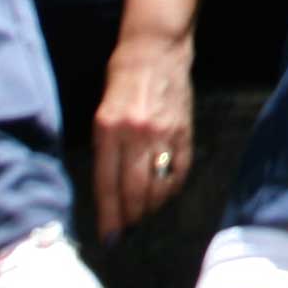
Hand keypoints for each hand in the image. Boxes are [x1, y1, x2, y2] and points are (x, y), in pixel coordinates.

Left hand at [91, 24, 195, 240]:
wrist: (156, 49)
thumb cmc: (121, 78)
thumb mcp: (102, 112)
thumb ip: (106, 149)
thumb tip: (110, 190)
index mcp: (108, 129)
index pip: (107, 184)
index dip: (109, 216)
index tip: (109, 238)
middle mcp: (135, 134)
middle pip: (135, 191)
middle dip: (130, 218)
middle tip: (126, 232)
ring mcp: (163, 133)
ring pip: (159, 186)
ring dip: (150, 206)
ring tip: (143, 213)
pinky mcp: (184, 131)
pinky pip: (179, 171)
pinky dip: (171, 188)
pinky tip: (163, 193)